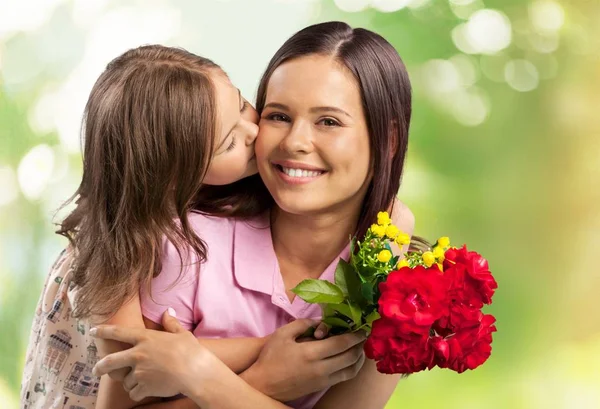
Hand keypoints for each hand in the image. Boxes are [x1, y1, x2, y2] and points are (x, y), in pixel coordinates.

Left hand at [91, 309, 214, 400]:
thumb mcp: (181, 333)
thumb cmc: (191, 351)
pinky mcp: (144, 386)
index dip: (103, 331)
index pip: (118, 332)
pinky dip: (139, 393)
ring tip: (144, 381)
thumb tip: (168, 311)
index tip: (93, 331)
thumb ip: (171, 323)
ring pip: (126, 381)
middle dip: (100, 367)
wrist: (196, 372)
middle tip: (96, 370)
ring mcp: (140, 371)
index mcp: (145, 338)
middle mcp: (138, 354)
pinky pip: (134, 393)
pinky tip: (149, 390)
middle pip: (110, 361)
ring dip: (131, 382)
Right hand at [242, 319, 366, 401]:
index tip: (362, 329)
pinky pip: (342, 378)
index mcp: (311, 353)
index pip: (341, 344)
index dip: (355, 336)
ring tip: (360, 349)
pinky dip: (350, 368)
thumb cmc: (270, 357)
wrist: (262, 384)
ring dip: (358, 359)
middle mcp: (320, 369)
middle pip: (350, 358)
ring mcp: (321, 381)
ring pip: (349, 371)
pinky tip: (349, 360)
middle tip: (363, 336)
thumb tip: (320, 321)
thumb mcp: (283, 334)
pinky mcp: (320, 388)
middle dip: (360, 346)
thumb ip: (303, 324)